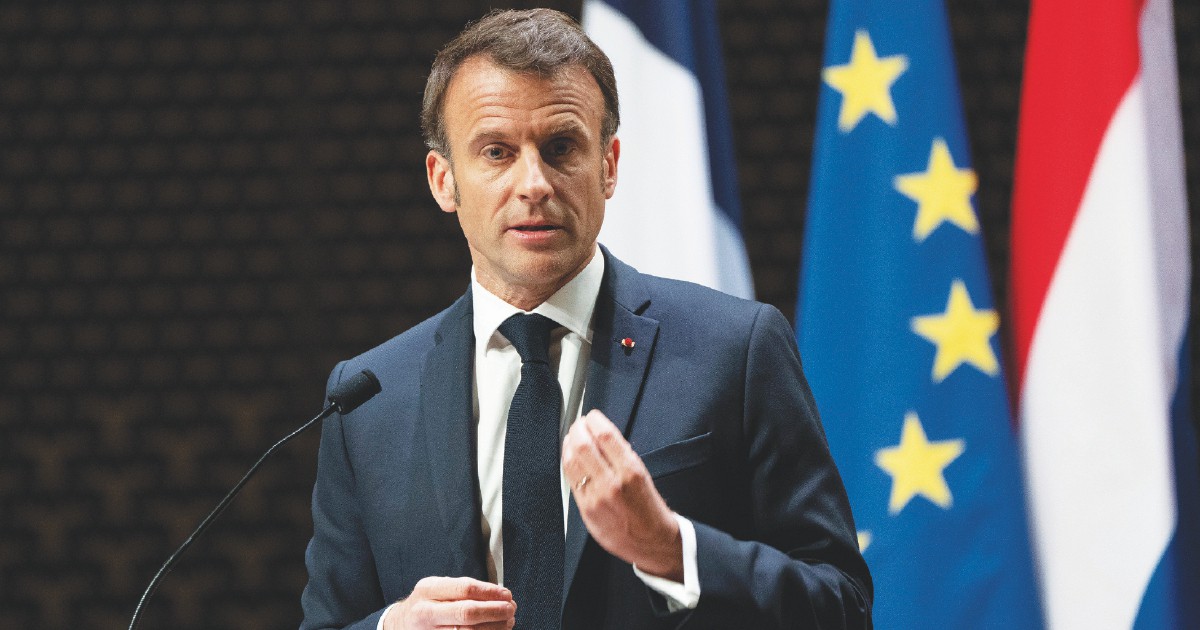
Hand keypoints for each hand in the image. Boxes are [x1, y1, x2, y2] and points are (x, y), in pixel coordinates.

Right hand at [382, 576, 514, 629]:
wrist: (400, 626)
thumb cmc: (426, 604)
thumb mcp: (437, 588)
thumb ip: (463, 589)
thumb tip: (499, 594)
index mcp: (428, 589)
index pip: (465, 589)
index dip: (490, 592)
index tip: (507, 595)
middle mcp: (425, 612)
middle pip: (467, 614)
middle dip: (494, 612)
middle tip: (510, 610)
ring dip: (494, 628)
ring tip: (507, 622)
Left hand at [561, 410, 682, 581]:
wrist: (652, 542)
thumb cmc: (650, 509)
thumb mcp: (644, 475)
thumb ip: (622, 457)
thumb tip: (603, 436)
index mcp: (632, 472)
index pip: (605, 435)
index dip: (595, 421)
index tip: (593, 416)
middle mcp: (612, 484)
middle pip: (584, 445)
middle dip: (578, 429)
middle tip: (580, 424)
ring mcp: (595, 498)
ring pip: (572, 461)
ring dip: (569, 444)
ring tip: (573, 437)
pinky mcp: (585, 510)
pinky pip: (571, 480)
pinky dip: (568, 463)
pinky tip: (570, 457)